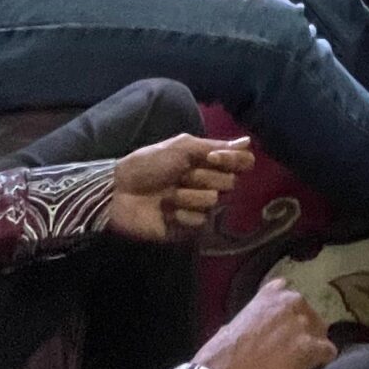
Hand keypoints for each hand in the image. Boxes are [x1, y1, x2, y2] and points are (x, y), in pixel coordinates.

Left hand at [108, 134, 253, 245]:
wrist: (120, 191)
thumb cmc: (149, 164)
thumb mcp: (181, 147)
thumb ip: (216, 145)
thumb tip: (248, 141)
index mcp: (208, 162)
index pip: (241, 162)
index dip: (232, 161)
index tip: (212, 157)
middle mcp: (208, 184)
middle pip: (230, 182)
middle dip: (202, 177)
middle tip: (179, 176)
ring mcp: (199, 207)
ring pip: (214, 202)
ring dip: (188, 196)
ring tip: (167, 196)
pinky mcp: (188, 228)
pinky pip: (200, 221)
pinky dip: (182, 215)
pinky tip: (166, 212)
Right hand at [197, 271, 334, 368]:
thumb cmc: (220, 354)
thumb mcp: (234, 323)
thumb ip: (253, 319)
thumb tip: (256, 328)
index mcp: (270, 293)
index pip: (288, 293)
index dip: (287, 313)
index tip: (284, 326)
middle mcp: (291, 302)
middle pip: (308, 314)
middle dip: (303, 330)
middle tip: (292, 349)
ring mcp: (302, 323)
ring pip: (320, 332)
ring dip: (313, 345)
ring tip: (302, 362)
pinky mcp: (310, 347)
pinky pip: (328, 351)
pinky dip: (322, 360)